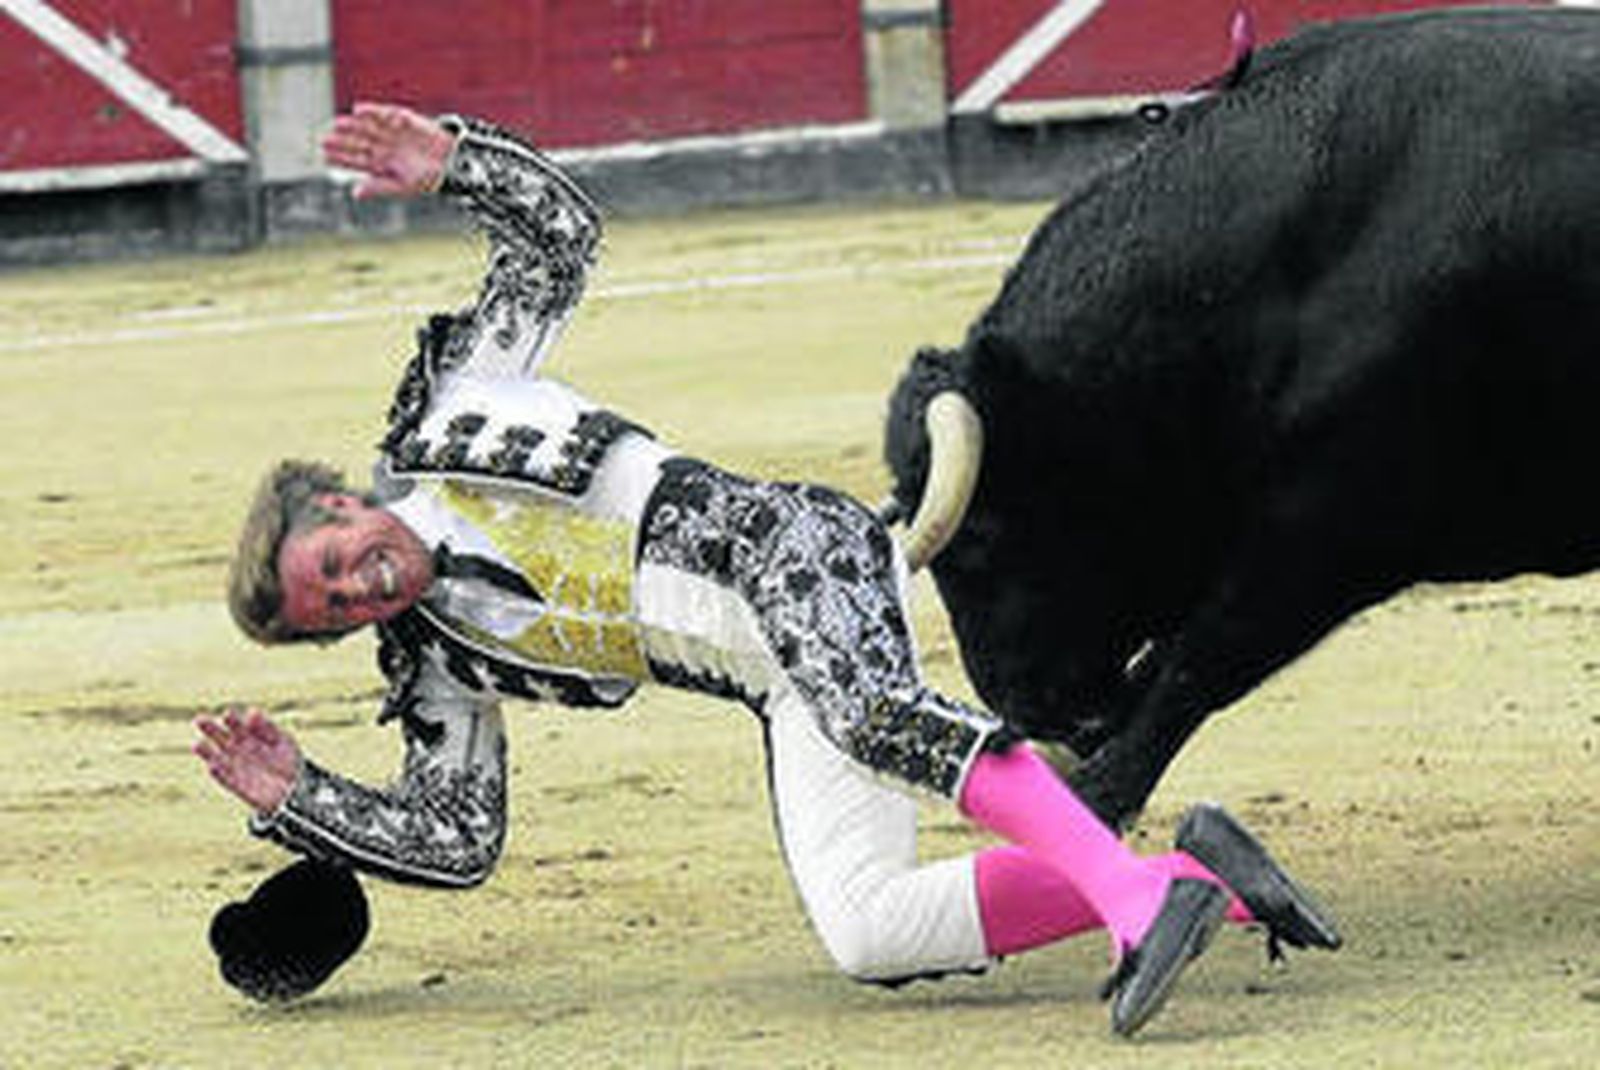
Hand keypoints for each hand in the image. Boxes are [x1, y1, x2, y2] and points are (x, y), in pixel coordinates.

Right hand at [194, 707, 300, 813]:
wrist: (293, 787)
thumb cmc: (287, 759)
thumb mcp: (283, 741)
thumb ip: (268, 728)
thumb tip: (253, 712)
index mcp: (249, 735)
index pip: (237, 724)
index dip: (232, 719)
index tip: (227, 714)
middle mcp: (237, 749)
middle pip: (221, 737)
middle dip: (211, 729)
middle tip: (200, 720)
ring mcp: (234, 766)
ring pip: (217, 757)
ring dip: (206, 752)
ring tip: (197, 745)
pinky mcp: (235, 784)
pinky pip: (224, 778)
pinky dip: (219, 772)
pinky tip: (212, 766)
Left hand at [321, 102, 455, 198]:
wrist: (452, 163)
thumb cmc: (428, 179)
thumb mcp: (401, 186)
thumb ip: (378, 187)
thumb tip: (355, 193)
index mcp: (382, 164)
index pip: (357, 160)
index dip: (341, 158)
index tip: (325, 157)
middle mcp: (384, 147)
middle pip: (359, 142)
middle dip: (342, 142)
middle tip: (325, 140)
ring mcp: (392, 133)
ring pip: (367, 127)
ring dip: (352, 126)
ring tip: (337, 124)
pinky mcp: (403, 119)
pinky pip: (385, 114)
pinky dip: (373, 111)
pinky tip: (359, 110)